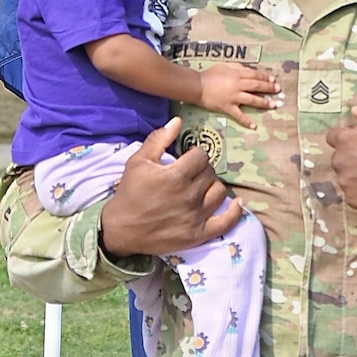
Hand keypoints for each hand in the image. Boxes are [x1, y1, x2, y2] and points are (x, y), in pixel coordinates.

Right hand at [99, 117, 240, 256]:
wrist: (120, 229)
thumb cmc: (129, 193)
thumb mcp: (138, 162)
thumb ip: (159, 140)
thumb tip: (177, 121)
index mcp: (176, 176)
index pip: (201, 156)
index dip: (196, 154)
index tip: (189, 158)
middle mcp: (189, 196)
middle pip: (210, 173)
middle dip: (202, 169)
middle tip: (192, 173)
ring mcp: (195, 217)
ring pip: (220, 193)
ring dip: (213, 187)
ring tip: (202, 187)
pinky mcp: (198, 235)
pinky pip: (226, 223)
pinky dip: (234, 213)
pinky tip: (236, 204)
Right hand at [198, 63, 279, 128]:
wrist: (197, 86)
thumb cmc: (209, 75)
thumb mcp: (224, 66)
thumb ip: (237, 67)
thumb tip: (249, 69)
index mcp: (237, 74)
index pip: (254, 75)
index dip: (265, 77)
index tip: (273, 79)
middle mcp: (237, 85)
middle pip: (256, 86)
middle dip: (268, 88)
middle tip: (278, 90)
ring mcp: (233, 97)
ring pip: (252, 99)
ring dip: (263, 103)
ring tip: (273, 105)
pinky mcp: (227, 107)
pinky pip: (238, 115)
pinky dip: (246, 121)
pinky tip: (254, 126)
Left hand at [326, 103, 356, 213]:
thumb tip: (354, 110)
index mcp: (346, 140)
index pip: (333, 137)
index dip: (348, 138)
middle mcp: (340, 161)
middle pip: (339, 157)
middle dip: (351, 157)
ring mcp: (345, 183)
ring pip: (345, 176)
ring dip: (355, 175)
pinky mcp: (352, 200)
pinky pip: (352, 193)